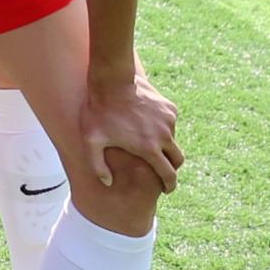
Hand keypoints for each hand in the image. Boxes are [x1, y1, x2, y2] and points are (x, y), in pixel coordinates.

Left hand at [80, 68, 183, 194]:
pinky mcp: (169, 107)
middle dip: (172, 168)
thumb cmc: (99, 112)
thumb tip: (108, 183)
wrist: (112, 80)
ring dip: (165, 145)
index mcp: (149, 148)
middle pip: (177, 159)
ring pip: (173, 139)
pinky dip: (164, 128)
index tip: (167, 189)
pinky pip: (170, 123)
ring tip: (150, 144)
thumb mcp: (91, 141)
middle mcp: (164, 136)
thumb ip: (97, 166)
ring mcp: (168, 120)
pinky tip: (149, 124)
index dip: (169, 185)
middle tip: (163, 171)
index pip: (168, 174)